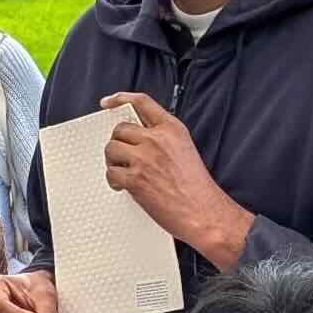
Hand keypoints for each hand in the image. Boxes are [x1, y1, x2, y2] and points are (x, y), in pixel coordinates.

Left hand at [98, 92, 250, 264]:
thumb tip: (136, 138)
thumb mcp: (184, 149)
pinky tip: (124, 186)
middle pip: (120, 129)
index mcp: (172, 129)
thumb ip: (162, 139)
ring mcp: (145, 158)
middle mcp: (157, 139)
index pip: (141, 102)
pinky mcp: (136, 178)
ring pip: (111, 148)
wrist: (204, 212)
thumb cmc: (196, 188)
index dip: (120, 99)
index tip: (108, 103)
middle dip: (118, 143)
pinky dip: (114, 180)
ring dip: (113, 161)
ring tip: (123, 172)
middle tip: (123, 157)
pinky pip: (111, 172)